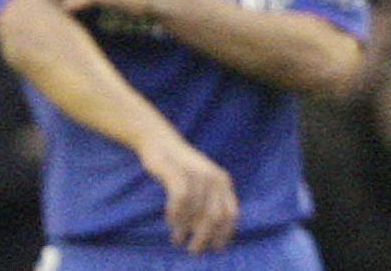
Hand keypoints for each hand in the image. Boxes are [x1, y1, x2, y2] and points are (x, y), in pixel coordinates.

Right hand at [136, 131, 238, 253]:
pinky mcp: (178, 172)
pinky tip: (169, 221)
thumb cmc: (179, 166)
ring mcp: (196, 174)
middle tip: (193, 250)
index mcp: (223, 181)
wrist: (159, 140)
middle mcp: (214, 178)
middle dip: (204, 237)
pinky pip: (179, 202)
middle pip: (214, 217)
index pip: (231, 214)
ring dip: (184, 229)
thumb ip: (210, 203)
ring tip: (176, 238)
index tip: (215, 247)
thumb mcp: (202, 182)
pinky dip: (174, 215)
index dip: (225, 233)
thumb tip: (211, 237)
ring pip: (195, 212)